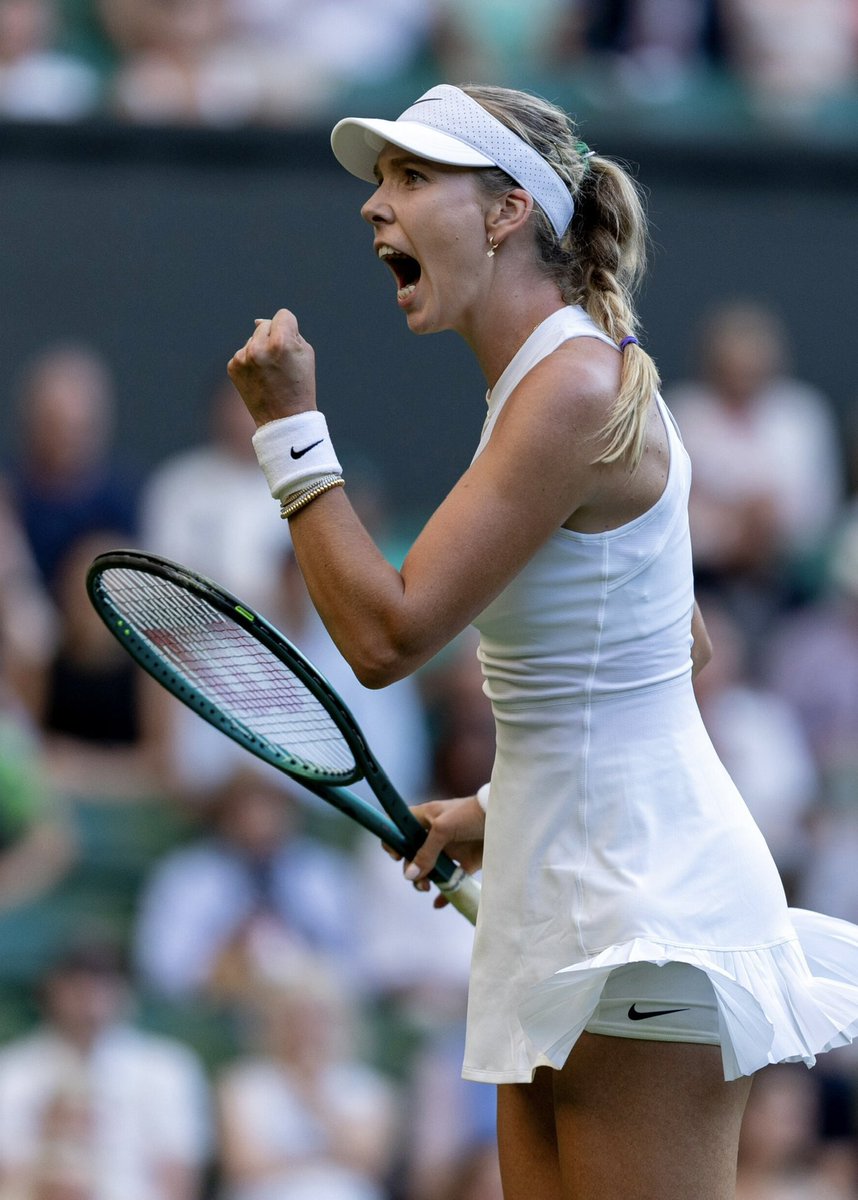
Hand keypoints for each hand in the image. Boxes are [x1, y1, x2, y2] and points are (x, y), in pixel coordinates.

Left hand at [227, 308, 316, 426]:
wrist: (284, 419)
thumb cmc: (300, 385)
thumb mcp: (305, 354)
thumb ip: (288, 330)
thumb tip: (257, 321)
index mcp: (281, 342)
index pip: (283, 315)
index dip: (290, 329)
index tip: (291, 348)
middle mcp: (259, 347)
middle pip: (265, 325)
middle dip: (273, 338)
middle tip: (281, 364)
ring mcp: (243, 357)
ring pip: (252, 339)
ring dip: (260, 350)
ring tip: (270, 373)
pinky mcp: (233, 366)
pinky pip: (243, 353)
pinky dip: (250, 362)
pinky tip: (259, 378)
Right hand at [387, 795, 485, 908]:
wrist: (506, 821)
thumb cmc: (471, 814)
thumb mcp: (443, 829)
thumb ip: (425, 852)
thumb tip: (410, 875)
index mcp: (426, 818)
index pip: (401, 826)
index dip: (394, 840)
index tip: (396, 856)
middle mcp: (435, 833)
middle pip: (412, 853)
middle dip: (410, 868)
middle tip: (418, 879)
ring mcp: (450, 848)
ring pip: (429, 869)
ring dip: (423, 881)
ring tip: (427, 888)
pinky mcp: (465, 862)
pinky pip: (450, 880)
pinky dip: (443, 892)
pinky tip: (439, 902)